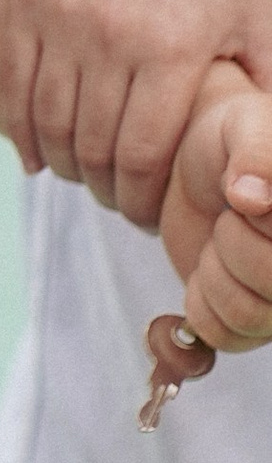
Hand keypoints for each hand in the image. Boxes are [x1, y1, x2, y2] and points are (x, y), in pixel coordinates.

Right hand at [0, 0, 271, 228]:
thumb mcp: (258, 15)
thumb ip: (267, 86)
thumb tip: (270, 158)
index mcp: (174, 48)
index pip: (142, 157)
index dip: (142, 201)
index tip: (151, 215)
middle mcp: (111, 36)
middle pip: (90, 149)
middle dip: (105, 192)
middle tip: (119, 203)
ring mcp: (61, 17)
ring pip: (47, 123)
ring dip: (63, 166)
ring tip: (85, 178)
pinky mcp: (29, 1)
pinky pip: (12, 85)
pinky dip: (21, 132)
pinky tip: (36, 158)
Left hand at [157, 66, 271, 376]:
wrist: (199, 159)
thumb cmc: (231, 138)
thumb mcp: (245, 127)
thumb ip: (256, 153)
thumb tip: (253, 196)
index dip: (254, 224)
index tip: (242, 197)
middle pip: (269, 291)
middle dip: (231, 247)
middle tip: (228, 215)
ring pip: (245, 317)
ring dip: (213, 274)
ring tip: (219, 237)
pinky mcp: (250, 320)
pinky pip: (222, 336)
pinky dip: (199, 304)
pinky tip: (203, 268)